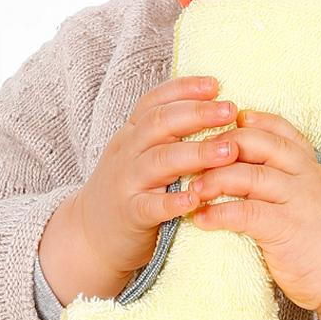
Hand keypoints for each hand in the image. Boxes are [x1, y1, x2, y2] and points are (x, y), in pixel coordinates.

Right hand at [73, 75, 240, 281]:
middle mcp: (128, 151)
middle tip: (230, 111)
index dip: (184, 88)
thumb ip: (169, 132)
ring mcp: (126, 182)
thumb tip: (215, 106)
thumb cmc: (131, 188)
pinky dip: (173, 202)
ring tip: (228, 151)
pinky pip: (150, 206)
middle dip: (198, 114)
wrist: (90, 234)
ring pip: (160, 161)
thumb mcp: (142, 152)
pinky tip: (196, 199)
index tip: (215, 85)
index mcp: (133, 132)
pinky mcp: (129, 214)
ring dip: (197, 153)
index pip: (155, 100)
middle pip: (160, 123)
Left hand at [186, 108, 320, 319]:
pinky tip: (201, 218)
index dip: (253, 122)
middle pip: (261, 145)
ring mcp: (298, 201)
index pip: (281, 130)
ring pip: (250, 176)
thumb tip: (242, 168)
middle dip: (224, 146)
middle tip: (196, 155)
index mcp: (311, 166)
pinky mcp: (287, 229)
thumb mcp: (312, 199)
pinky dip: (219, 213)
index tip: (227, 121)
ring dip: (215, 180)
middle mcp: (306, 177)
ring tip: (192, 189)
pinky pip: (247, 213)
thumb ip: (288, 180)